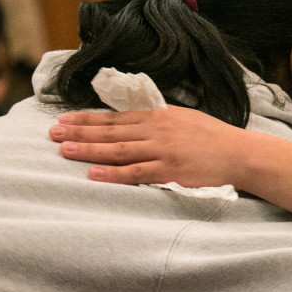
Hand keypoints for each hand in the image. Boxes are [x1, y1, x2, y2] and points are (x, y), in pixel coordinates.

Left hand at [49, 105, 247, 185]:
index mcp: (159, 116)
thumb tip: (135, 121)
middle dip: (79, 132)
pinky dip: (114, 174)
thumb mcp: (184, 118)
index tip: (64, 119)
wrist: (239, 152)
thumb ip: (158, 120)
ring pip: (118, 150)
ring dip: (89, 150)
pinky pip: (136, 172)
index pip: (116, 117)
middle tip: (53, 133)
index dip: (87, 119)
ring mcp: (162, 150)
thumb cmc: (213, 136)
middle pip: (110, 132)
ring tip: (64, 150)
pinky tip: (94, 174)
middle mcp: (156, 130)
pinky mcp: (170, 170)